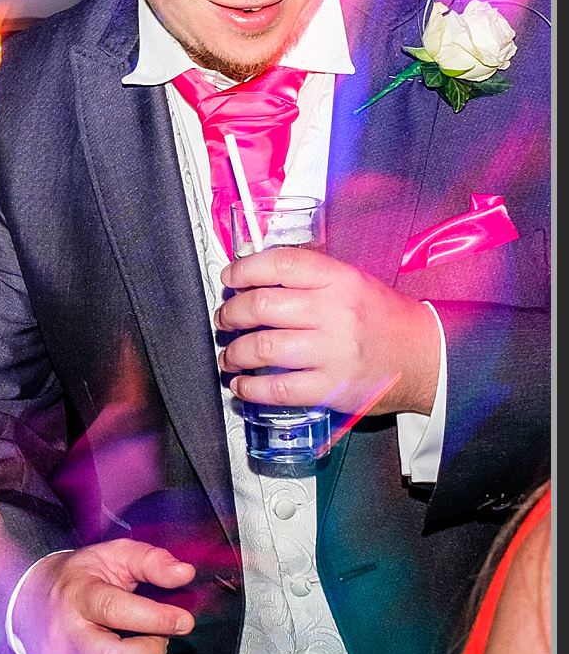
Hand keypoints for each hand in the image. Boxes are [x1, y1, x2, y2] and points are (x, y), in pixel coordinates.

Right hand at [16, 540, 195, 653]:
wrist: (30, 599)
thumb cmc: (80, 580)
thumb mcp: (113, 556)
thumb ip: (151, 560)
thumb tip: (184, 574)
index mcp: (77, 596)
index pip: (115, 610)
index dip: (157, 619)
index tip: (182, 620)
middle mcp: (62, 634)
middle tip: (157, 640)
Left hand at [216, 247, 442, 416]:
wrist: (428, 356)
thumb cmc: (384, 320)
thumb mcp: (353, 282)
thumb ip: (309, 278)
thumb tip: (253, 277)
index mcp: (340, 280)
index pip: (280, 264)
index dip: (244, 269)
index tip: (230, 277)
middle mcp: (335, 313)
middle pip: (260, 306)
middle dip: (230, 313)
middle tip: (225, 319)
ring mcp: (333, 352)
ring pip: (261, 347)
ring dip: (233, 353)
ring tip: (230, 356)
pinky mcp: (332, 387)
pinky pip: (277, 389)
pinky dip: (250, 389)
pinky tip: (243, 386)